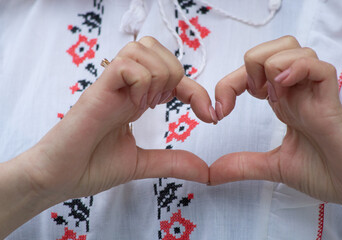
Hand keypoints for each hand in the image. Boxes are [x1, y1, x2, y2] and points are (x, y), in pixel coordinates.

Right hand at [24, 37, 214, 202]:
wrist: (60, 179)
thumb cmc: (92, 167)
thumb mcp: (142, 164)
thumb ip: (173, 162)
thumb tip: (205, 171)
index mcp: (136, 98)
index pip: (172, 74)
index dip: (196, 90)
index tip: (209, 116)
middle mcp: (125, 87)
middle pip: (156, 47)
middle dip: (175, 73)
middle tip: (163, 104)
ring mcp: (111, 86)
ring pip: (143, 48)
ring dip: (158, 75)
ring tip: (147, 105)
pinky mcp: (97, 91)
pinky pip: (126, 64)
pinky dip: (140, 82)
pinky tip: (134, 105)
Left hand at [210, 36, 341, 210]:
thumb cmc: (321, 172)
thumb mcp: (272, 166)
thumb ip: (242, 165)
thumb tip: (213, 172)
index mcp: (282, 101)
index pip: (253, 72)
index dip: (229, 83)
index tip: (220, 111)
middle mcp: (296, 91)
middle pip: (275, 47)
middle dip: (252, 63)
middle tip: (253, 95)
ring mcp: (313, 93)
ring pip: (293, 48)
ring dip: (272, 65)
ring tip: (271, 95)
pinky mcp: (330, 102)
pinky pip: (319, 67)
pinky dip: (297, 69)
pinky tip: (284, 89)